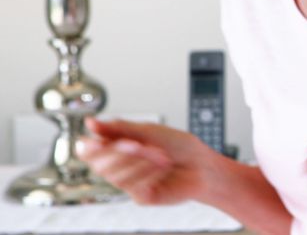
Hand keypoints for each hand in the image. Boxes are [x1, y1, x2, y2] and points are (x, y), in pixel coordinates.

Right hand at [76, 117, 218, 204]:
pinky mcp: (143, 197)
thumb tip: (91, 123)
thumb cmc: (181, 147)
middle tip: (139, 144)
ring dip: (140, 161)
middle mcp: (123, 168)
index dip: (88, 148)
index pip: (91, 152)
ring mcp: (132, 184)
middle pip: (99, 164)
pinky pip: (134, 186)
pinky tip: (164, 166)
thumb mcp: (150, 131)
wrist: (205, 165)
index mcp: (121, 150)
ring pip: (116, 175)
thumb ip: (120, 128)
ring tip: (160, 154)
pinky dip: (150, 172)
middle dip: (119, 152)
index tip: (94, 141)